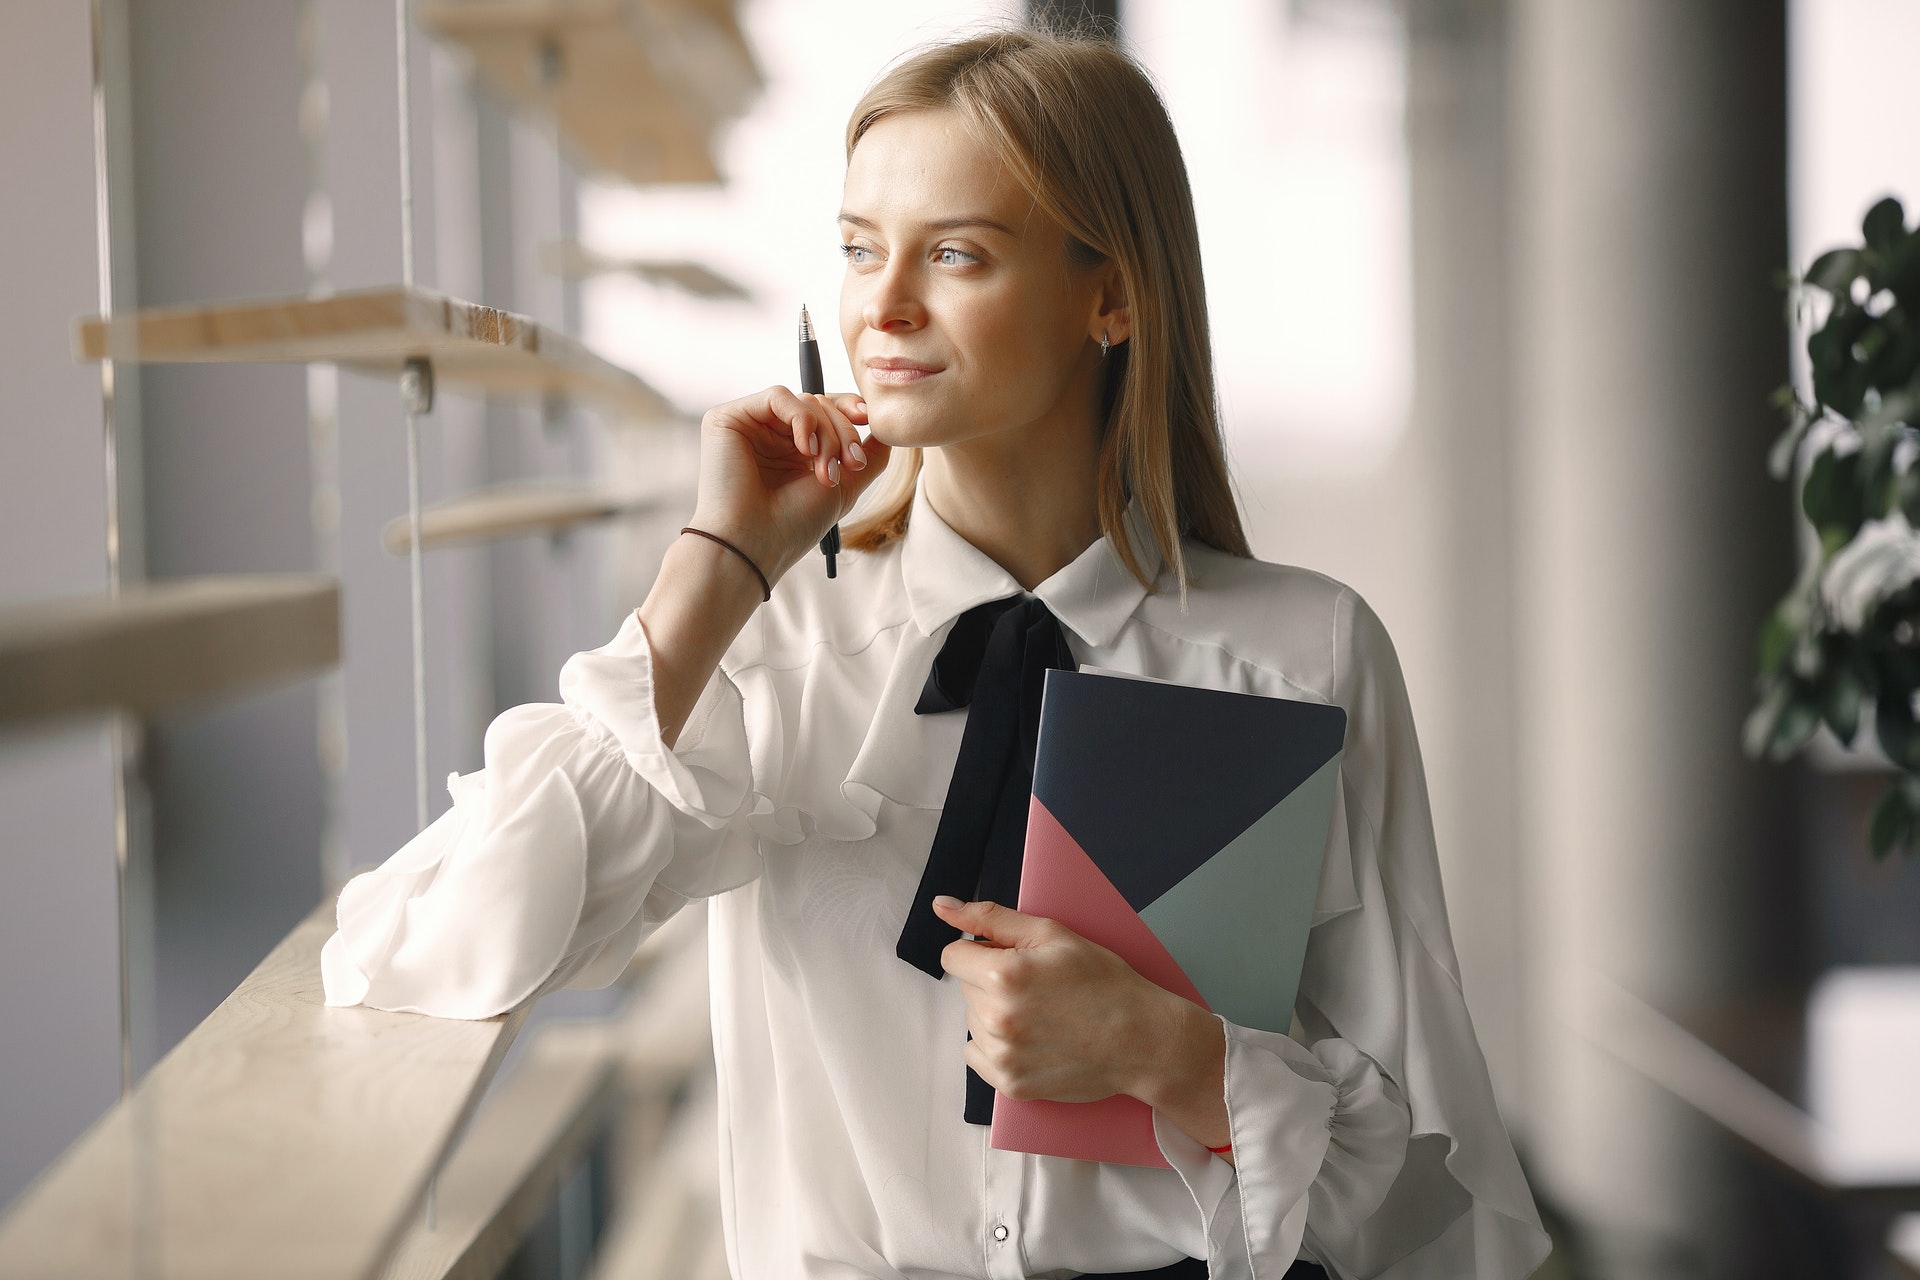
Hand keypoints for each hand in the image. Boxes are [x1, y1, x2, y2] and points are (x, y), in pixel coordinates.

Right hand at [688, 385, 892, 584]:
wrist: (753, 545)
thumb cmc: (793, 525)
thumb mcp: (845, 487)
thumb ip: (869, 455)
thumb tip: (888, 429)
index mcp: (790, 447)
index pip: (825, 411)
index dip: (850, 410)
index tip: (868, 420)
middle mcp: (769, 433)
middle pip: (820, 404)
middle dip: (843, 432)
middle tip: (850, 465)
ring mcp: (748, 425)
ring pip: (804, 401)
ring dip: (827, 434)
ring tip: (825, 471)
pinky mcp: (727, 419)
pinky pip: (778, 396)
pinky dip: (802, 419)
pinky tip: (805, 449)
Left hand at [932, 896, 1226, 1143]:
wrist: (1141, 1040)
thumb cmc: (1104, 982)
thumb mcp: (1052, 934)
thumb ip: (991, 917)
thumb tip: (943, 907)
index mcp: (1003, 975)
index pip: (953, 956)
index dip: (982, 951)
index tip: (1009, 957)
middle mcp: (997, 1018)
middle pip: (965, 987)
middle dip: (990, 981)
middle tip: (1036, 985)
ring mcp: (1003, 1056)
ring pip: (971, 1021)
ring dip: (993, 1013)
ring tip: (1039, 1013)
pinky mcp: (1010, 1084)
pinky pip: (976, 1055)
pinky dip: (996, 1046)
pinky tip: (1031, 1038)